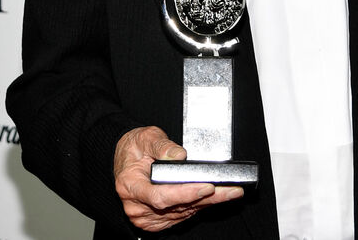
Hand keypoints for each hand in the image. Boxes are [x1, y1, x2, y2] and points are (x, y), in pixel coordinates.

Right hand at [112, 126, 243, 231]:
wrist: (126, 160)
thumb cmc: (135, 148)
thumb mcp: (146, 138)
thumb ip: (162, 146)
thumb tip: (179, 156)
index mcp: (130, 185)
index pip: (159, 196)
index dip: (185, 194)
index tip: (206, 187)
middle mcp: (136, 206)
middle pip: (177, 207)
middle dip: (207, 198)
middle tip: (231, 190)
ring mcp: (146, 216)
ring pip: (183, 212)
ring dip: (208, 203)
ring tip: (230, 192)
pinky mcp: (157, 220)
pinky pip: (182, 215)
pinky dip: (199, 206)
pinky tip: (214, 198)